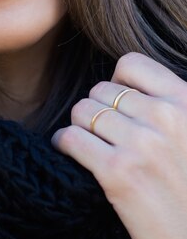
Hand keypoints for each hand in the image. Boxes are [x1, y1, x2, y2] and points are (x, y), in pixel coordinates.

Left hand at [51, 52, 186, 238]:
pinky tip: (72, 153)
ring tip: (92, 145)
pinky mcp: (117, 173)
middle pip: (100, 90)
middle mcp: (163, 117)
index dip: (117, 81)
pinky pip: (70, 138)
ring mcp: (140, 144)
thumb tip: (119, 84)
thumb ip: (165, 103)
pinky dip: (64, 143)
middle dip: (98, 110)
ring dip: (80, 127)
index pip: (130, 65)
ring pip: (82, 111)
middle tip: (106, 134)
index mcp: (185, 101)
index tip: (118, 102)